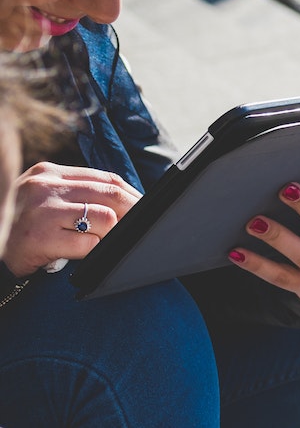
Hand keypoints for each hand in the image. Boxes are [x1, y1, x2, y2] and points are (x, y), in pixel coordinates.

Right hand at [1, 162, 138, 274]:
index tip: (146, 209)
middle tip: (139, 230)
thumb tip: (127, 204)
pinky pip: (89, 244)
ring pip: (106, 218)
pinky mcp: (40, 237)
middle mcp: (44, 186)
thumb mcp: (47, 200)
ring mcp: (42, 210)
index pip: (106, 178)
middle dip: (133, 214)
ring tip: (99, 244)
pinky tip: (81, 254)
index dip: (133, 195)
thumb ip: (79, 195)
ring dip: (111, 236)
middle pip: (111, 195)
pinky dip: (93, 252)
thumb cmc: (26, 229)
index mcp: (48, 173)